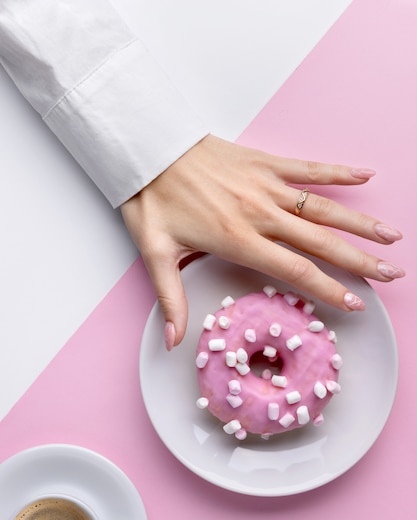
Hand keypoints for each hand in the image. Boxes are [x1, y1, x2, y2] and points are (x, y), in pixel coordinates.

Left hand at [121, 135, 403, 349]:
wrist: (146, 146)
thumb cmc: (150, 198)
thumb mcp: (154, 253)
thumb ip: (171, 299)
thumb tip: (175, 342)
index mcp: (237, 239)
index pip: (295, 270)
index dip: (328, 288)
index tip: (355, 302)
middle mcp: (260, 213)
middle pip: (321, 241)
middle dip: (359, 260)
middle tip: (391, 272)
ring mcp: (266, 185)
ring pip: (323, 207)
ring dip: (360, 223)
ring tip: (391, 236)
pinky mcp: (264, 162)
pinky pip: (308, 168)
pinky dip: (338, 172)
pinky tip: (365, 176)